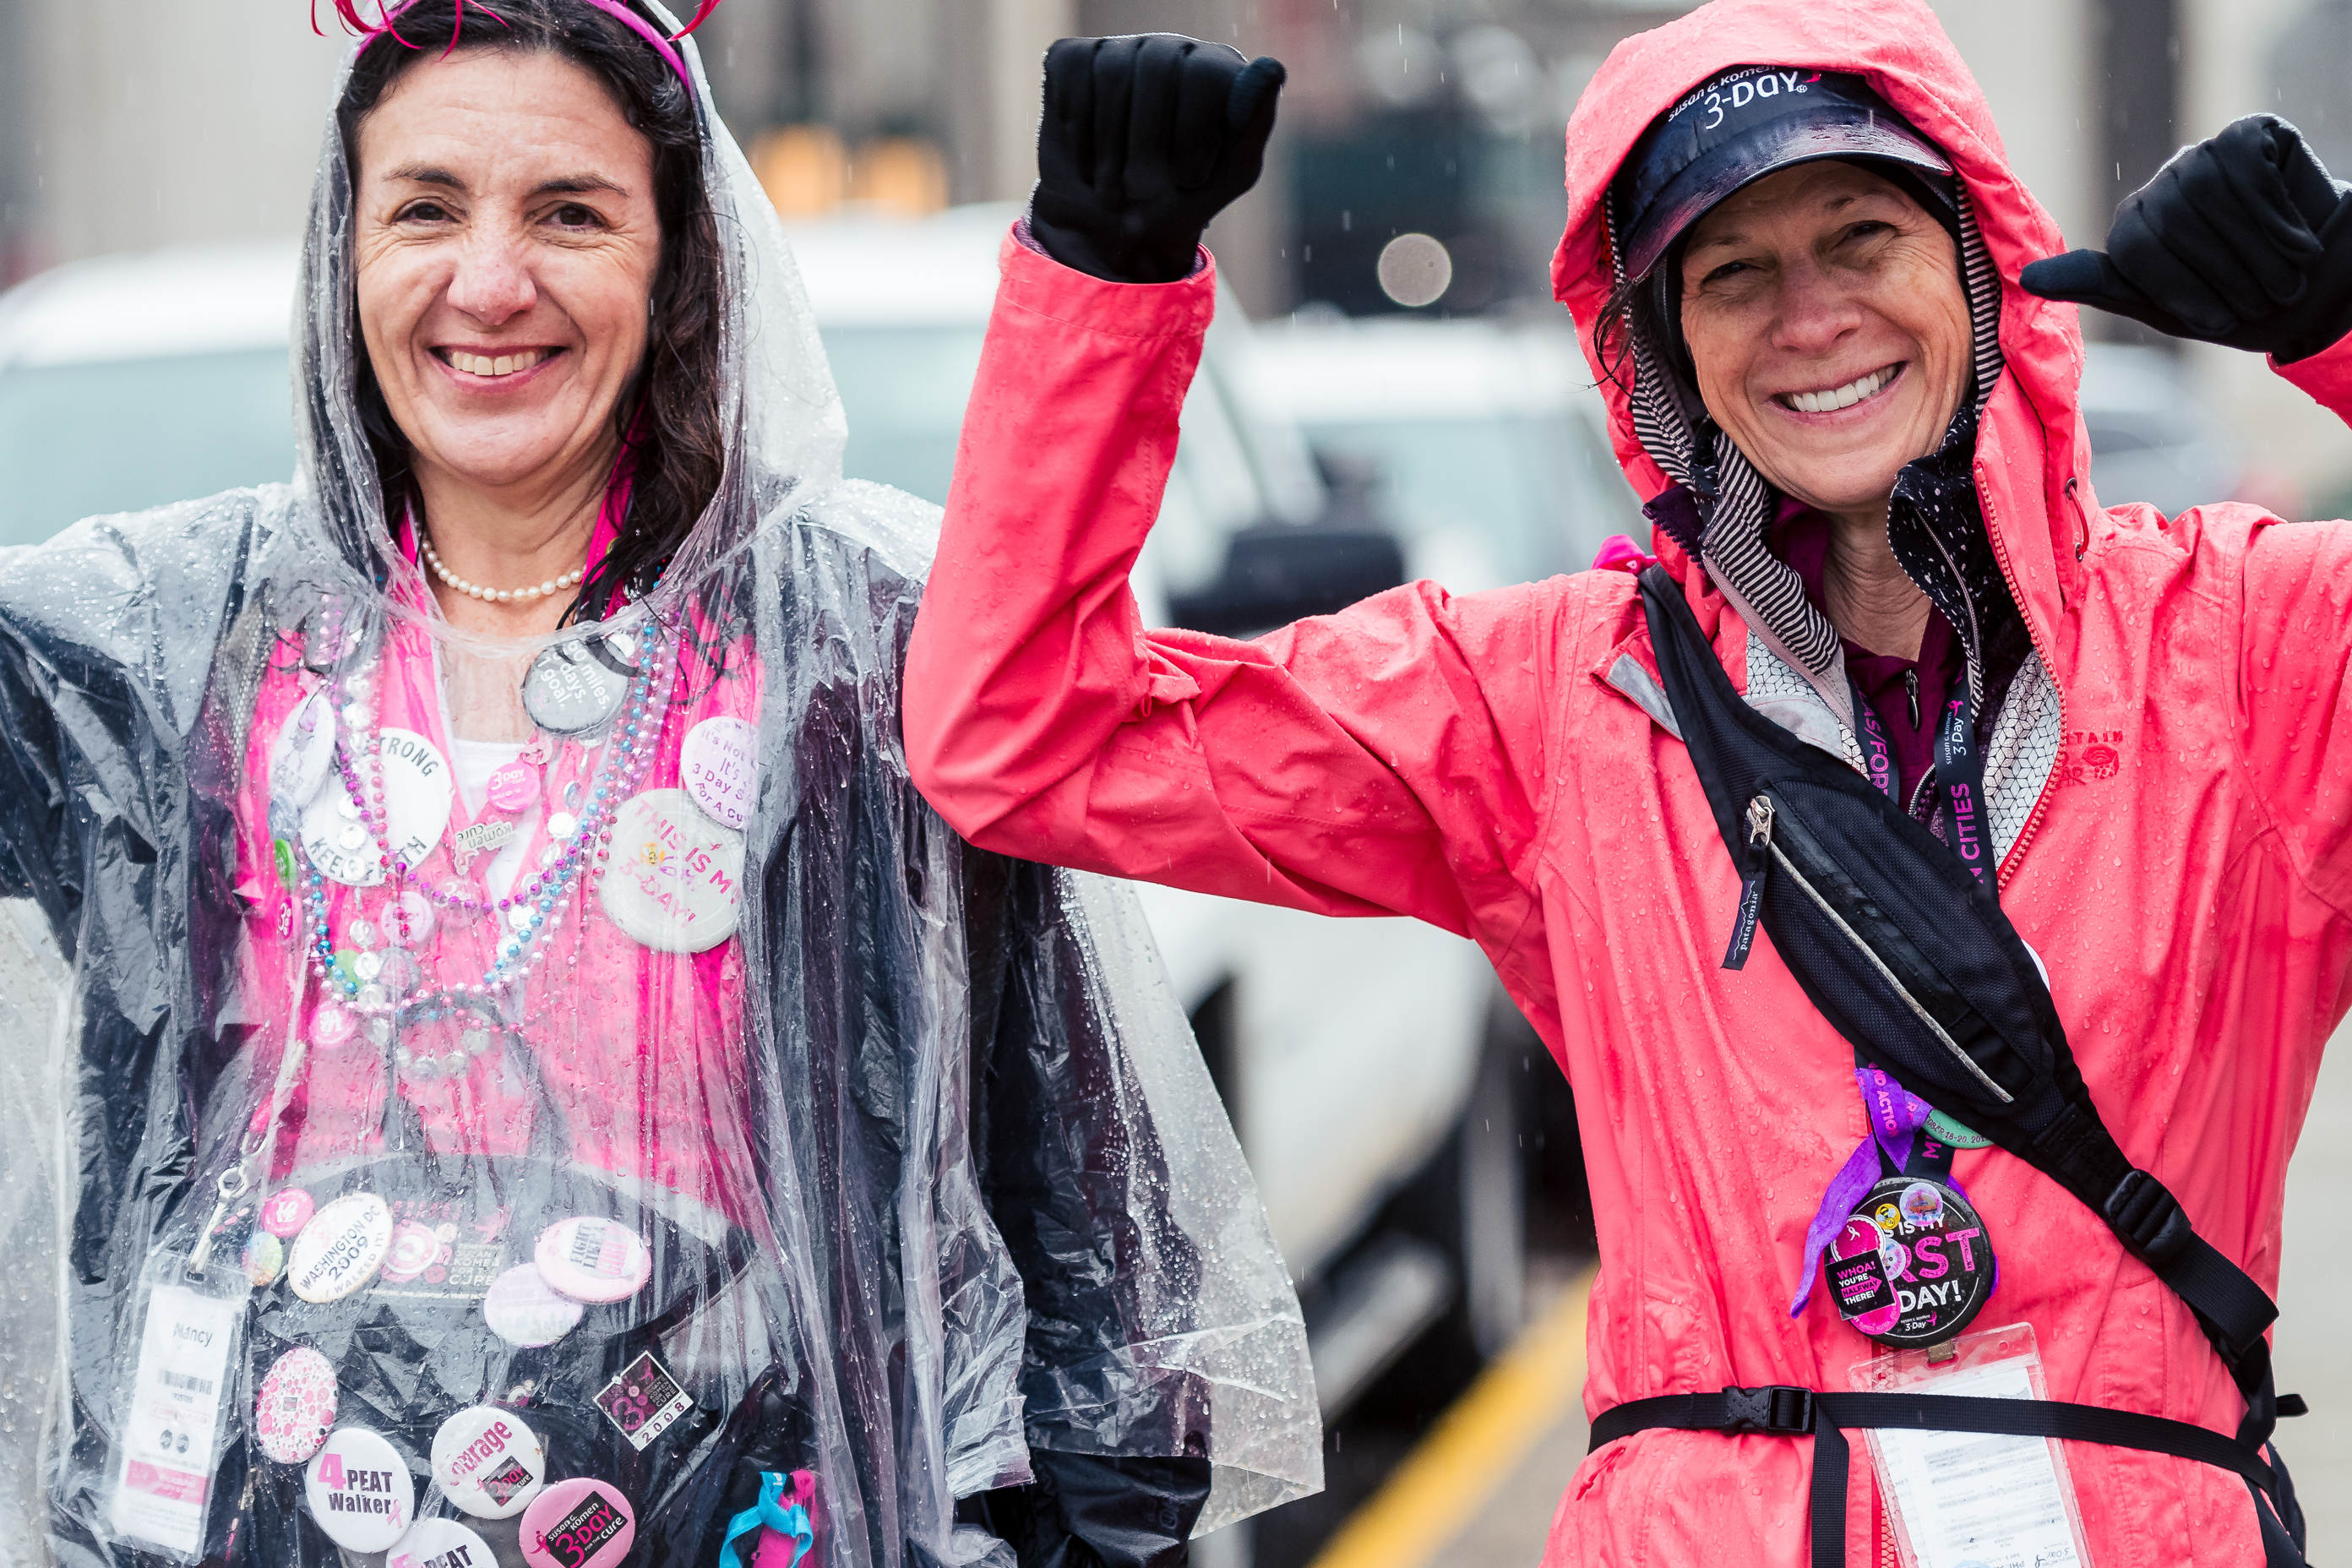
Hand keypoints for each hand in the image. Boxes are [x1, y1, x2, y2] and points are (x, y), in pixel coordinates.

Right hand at [1030, 34, 1285, 284]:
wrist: (1110, 229)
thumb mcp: (1228, 177)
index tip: (1188, 180)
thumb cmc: (1178, 202)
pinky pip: (1074, 74)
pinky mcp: (1074, 59)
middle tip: (1143, 189)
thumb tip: (1272, 67)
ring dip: (1111, 147)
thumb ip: (1254, 125)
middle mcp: (1172, 50)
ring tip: (1115, 188)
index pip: (1205, 73)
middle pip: (1158, 64)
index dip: (1192, 132)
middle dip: (1147, 142)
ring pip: (1112, 71)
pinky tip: (1090, 161)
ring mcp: (1122, 50)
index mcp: (1217, 70)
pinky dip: (1079, 132)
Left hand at [2022, 114, 2351, 361]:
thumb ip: (2101, 287)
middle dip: (2224, 274)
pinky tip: (2297, 241)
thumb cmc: (2237, 304)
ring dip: (2256, 249)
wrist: (2317, 287)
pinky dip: (2276, 213)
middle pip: (2173, 220)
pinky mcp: (2252, 135)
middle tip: (2261, 300)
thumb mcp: (2167, 309)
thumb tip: (2027, 277)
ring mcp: (2206, 155)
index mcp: (2135, 223)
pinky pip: (2248, 166)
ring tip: (2284, 277)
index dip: (2177, 289)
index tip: (2215, 323)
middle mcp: (2165, 182)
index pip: (2134, 247)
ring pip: (2211, 193)